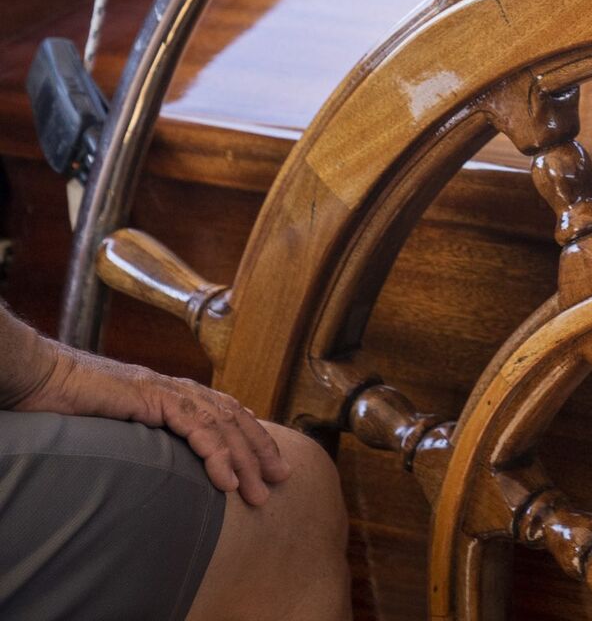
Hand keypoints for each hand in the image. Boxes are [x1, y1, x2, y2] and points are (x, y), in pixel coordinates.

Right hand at [13, 339, 290, 504]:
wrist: (37, 374)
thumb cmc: (64, 401)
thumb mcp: (112, 422)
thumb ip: (139, 434)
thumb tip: (152, 461)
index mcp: (167, 391)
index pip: (222, 410)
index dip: (248, 434)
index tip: (266, 460)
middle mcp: (173, 387)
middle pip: (232, 416)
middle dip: (259, 449)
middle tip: (279, 479)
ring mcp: (164, 390)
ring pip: (221, 424)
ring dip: (244, 460)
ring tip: (258, 491)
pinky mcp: (150, 398)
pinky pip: (194, 428)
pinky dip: (215, 454)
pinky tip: (227, 480)